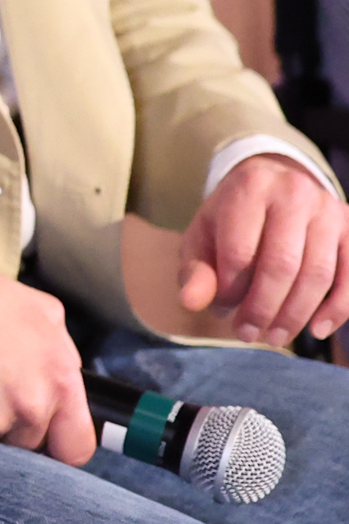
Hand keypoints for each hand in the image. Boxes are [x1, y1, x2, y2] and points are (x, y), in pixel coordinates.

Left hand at [179, 155, 348, 345]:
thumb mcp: (202, 237)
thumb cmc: (231, 220)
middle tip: (249, 335)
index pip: (240, 251)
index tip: (222, 310)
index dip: (230, 290)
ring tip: (274, 337)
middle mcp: (293, 192)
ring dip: (296, 314)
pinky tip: (317, 330)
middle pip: (282, 265)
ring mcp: (328, 208)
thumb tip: (190, 303)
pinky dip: (337, 308)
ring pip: (318, 273)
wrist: (271, 186)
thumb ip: (196, 270)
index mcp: (249, 187)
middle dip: (264, 308)